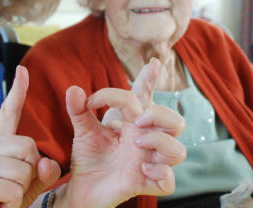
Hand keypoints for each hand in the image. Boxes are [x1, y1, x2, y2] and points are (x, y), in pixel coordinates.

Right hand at [0, 66, 60, 207]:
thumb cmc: (6, 199)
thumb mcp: (31, 183)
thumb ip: (45, 171)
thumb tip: (44, 163)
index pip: (9, 112)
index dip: (17, 91)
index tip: (23, 69)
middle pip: (29, 146)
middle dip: (31, 171)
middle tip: (14, 186)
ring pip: (24, 170)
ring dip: (22, 190)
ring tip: (6, 196)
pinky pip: (15, 188)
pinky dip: (14, 201)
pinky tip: (1, 203)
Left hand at [63, 59, 185, 207]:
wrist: (81, 188)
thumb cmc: (89, 157)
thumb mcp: (83, 130)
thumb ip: (79, 110)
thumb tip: (74, 89)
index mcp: (134, 123)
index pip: (148, 99)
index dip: (152, 80)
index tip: (152, 64)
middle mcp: (147, 141)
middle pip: (175, 121)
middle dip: (159, 115)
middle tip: (136, 119)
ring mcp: (149, 163)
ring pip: (179, 151)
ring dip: (161, 142)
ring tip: (136, 143)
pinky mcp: (146, 184)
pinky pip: (168, 182)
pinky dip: (160, 173)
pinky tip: (141, 170)